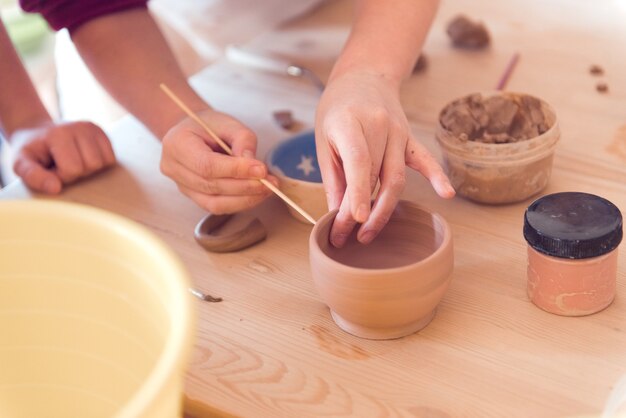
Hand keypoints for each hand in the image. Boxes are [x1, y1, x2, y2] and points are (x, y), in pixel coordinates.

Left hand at [10, 121, 115, 193]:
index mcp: (59, 134)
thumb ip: (34, 177)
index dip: (61, 176)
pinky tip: (83, 158)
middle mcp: (80, 127)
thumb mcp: (21, 163)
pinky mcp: (102, 132)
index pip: (73, 169)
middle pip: (92, 165)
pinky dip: (99, 163)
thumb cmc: (31, 150)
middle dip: (77, 172)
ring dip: (89, 169)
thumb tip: (55, 188)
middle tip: (62, 165)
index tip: (51, 169)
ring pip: (105, 163)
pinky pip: (111, 158)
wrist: (36, 131)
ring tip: (73, 162)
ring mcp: (93, 128)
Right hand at [160, 109, 277, 213]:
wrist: (192, 132)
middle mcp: (173, 168)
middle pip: (212, 186)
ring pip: (214, 203)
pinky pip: (217, 207)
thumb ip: (243, 141)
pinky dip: (240, 203)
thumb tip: (256, 169)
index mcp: (177, 144)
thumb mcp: (228, 123)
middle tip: (270, 182)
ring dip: (245, 199)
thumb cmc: (209, 125)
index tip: (261, 170)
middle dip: (245, 187)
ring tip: (268, 189)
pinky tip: (257, 195)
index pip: (206, 165)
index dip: (235, 171)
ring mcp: (181, 186)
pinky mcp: (194, 197)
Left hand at [315, 71, 454, 246]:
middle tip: (349, 238)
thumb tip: (336, 214)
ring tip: (369, 234)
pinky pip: (424, 160)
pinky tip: (447, 193)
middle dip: (363, 212)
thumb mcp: (324, 139)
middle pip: (377, 177)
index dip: (357, 192)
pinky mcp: (410, 138)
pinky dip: (437, 177)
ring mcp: (399, 131)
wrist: (363, 77)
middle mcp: (379, 125)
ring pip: (396, 177)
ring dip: (384, 209)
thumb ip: (333, 177)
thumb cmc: (337, 110)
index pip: (359, 161)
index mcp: (350, 122)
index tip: (355, 220)